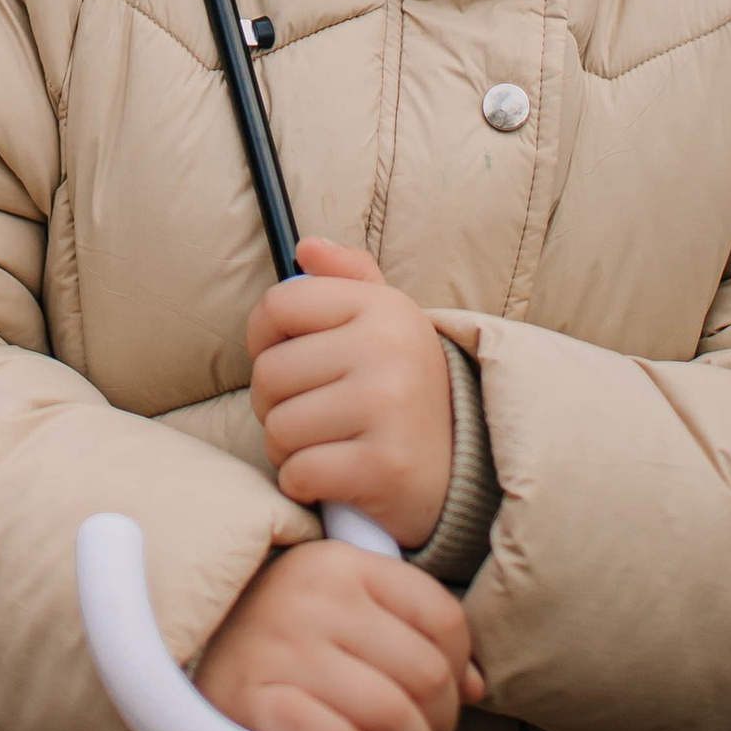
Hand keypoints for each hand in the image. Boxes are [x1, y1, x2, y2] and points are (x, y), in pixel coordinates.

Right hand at [193, 539, 479, 730]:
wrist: (186, 640)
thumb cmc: (286, 630)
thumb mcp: (346, 604)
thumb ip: (411, 629)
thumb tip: (477, 686)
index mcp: (347, 564)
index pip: (444, 619)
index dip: (461, 671)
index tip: (446, 699)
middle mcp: (318, 598)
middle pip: (425, 674)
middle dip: (441, 725)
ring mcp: (284, 646)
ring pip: (390, 714)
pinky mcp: (254, 698)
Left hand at [247, 237, 456, 549]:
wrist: (467, 467)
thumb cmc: (407, 388)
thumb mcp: (390, 321)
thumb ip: (348, 277)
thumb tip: (305, 247)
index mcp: (383, 306)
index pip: (279, 305)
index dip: (263, 337)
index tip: (285, 358)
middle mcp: (386, 348)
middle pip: (269, 373)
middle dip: (274, 404)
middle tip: (310, 415)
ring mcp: (387, 407)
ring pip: (278, 428)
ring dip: (287, 448)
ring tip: (324, 446)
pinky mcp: (383, 466)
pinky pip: (298, 473)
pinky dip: (303, 483)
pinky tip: (334, 478)